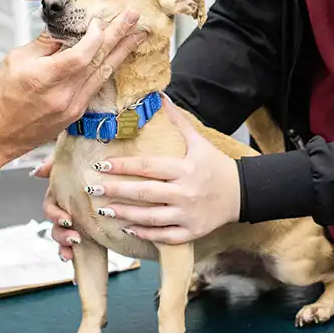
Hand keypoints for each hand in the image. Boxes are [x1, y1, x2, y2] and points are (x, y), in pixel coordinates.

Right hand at [0, 10, 145, 162]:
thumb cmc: (2, 98)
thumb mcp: (16, 59)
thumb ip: (45, 43)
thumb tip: (66, 29)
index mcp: (46, 78)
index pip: (82, 54)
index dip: (95, 35)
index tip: (100, 21)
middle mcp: (64, 94)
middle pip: (99, 60)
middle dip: (118, 35)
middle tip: (133, 17)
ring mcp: (73, 106)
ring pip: (104, 74)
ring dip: (121, 52)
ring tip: (136, 35)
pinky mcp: (76, 113)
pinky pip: (97, 87)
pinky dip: (108, 69)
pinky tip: (118, 58)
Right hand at [31, 157, 80, 261]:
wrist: (116, 172)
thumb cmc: (90, 162)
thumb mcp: (73, 158)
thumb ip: (54, 162)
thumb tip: (37, 170)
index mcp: (61, 193)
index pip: (50, 207)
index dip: (55, 215)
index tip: (66, 220)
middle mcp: (66, 209)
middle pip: (56, 227)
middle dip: (61, 235)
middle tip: (74, 236)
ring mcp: (77, 221)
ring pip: (63, 238)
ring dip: (65, 245)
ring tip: (74, 247)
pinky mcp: (90, 231)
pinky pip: (77, 246)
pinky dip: (72, 254)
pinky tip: (74, 261)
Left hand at [89, 99, 240, 243]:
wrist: (241, 194)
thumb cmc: (216, 165)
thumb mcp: (199, 142)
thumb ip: (178, 121)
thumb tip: (161, 97)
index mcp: (185, 169)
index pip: (148, 166)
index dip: (123, 166)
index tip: (101, 165)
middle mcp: (185, 192)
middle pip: (144, 192)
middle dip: (116, 190)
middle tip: (92, 188)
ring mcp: (187, 215)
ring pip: (150, 217)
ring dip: (124, 214)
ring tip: (102, 210)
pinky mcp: (191, 232)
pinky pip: (163, 236)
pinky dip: (144, 233)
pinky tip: (128, 227)